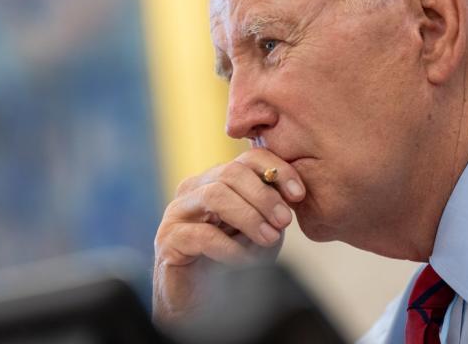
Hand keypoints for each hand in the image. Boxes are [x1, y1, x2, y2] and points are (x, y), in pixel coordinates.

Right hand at [152, 148, 306, 322]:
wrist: (202, 306)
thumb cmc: (231, 266)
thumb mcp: (260, 235)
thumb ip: (271, 214)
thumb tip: (287, 198)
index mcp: (217, 182)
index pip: (247, 160)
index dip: (277, 170)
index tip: (298, 194)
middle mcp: (195, 190)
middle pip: (231, 172)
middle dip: (263, 195)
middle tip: (284, 220)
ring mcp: (178, 213)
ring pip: (215, 195)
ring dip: (249, 216)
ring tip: (269, 238)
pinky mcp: (169, 240)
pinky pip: (202, 234)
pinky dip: (230, 247)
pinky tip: (246, 261)